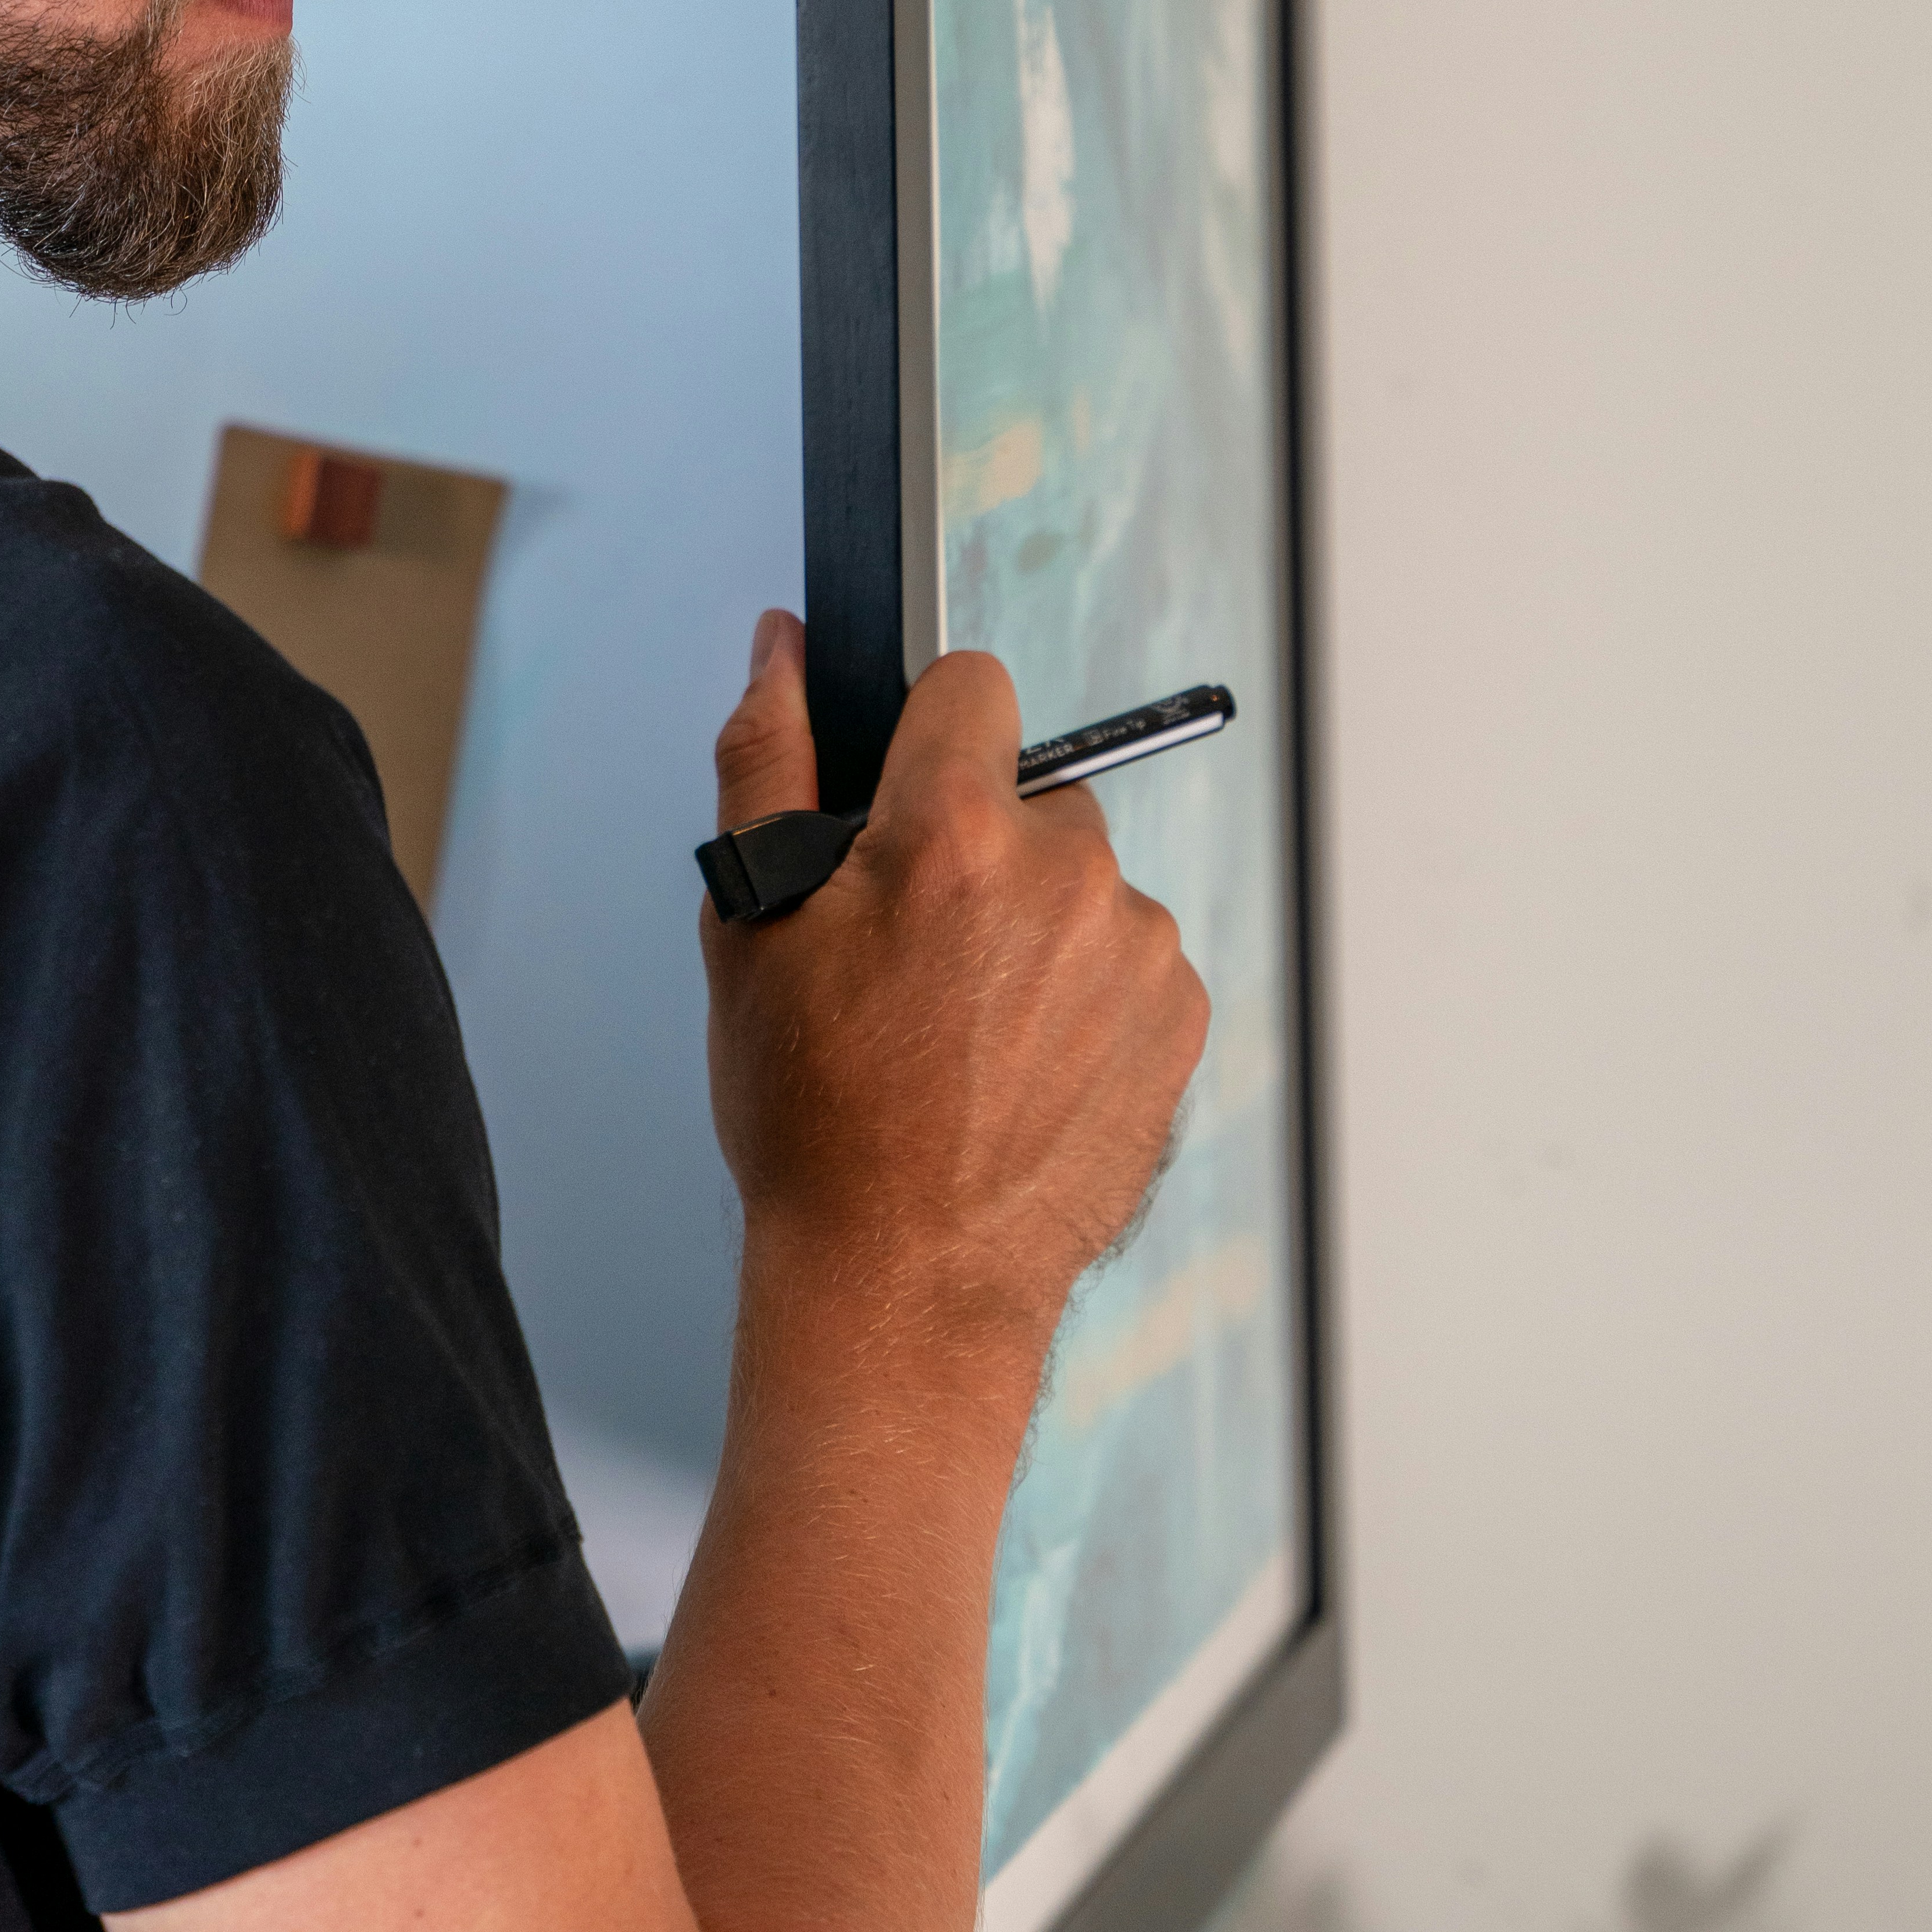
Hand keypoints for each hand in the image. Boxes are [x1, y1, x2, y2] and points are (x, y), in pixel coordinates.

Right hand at [702, 610, 1208, 1368]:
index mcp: (957, 832)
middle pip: (1030, 794)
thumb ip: (769, 758)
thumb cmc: (815, 1116)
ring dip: (1033, 926)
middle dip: (978, 847)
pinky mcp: (1180, 1021)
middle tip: (913, 959)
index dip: (925, 738)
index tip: (900, 811)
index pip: (971, 686)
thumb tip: (782, 647)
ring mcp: (1139, 951)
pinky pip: (1127, 961)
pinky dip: (1080, 995)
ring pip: (1081, 883)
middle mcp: (1070, 874)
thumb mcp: (751, 925)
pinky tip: (1017, 1069)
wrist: (905, 1283)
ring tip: (963, 1031)